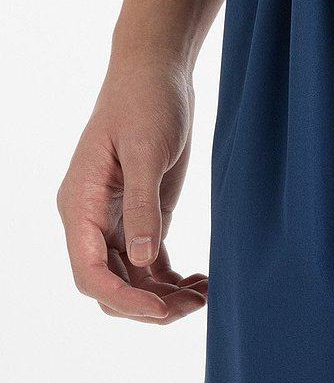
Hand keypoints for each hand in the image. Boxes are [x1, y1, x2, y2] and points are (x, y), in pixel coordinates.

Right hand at [57, 58, 206, 322]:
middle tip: (195, 304)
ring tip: (205, 295)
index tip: (161, 309)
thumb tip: (142, 260)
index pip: (90, 272)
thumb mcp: (147, 152)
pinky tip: (199, 283)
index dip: (123, 298)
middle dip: (147, 303)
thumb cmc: (145, 103)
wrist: (155, 73)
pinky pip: (148, 260)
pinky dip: (169, 278)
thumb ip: (143, 206)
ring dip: (163, 294)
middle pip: (110, 283)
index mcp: (80, 205)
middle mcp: (91, 219)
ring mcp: (115, 219)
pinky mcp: (140, 213)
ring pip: (130, 277)